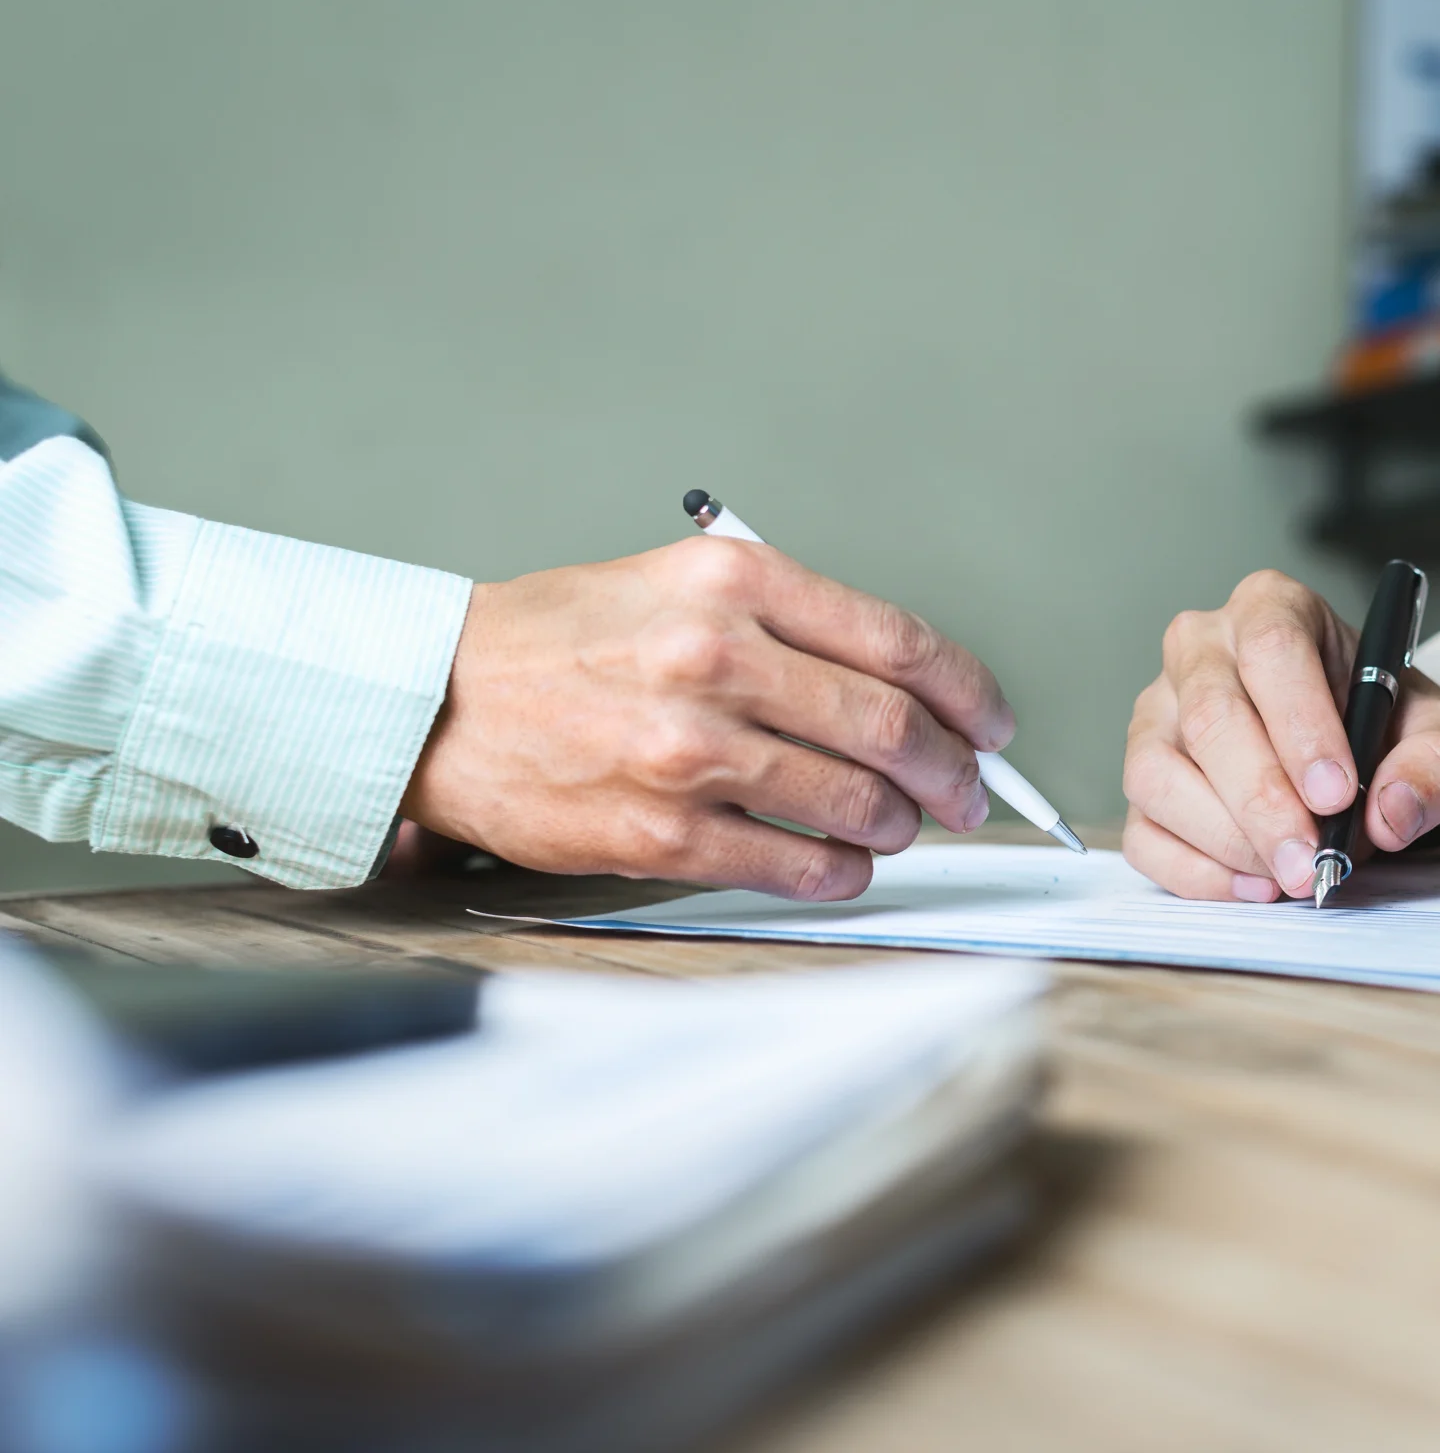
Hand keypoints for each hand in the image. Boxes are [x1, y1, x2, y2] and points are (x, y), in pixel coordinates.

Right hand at [401, 536, 1014, 899]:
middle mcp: (716, 657)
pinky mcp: (660, 833)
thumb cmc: (562, 641)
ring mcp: (689, 751)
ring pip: (856, 801)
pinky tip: (842, 863)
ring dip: (900, 824)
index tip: (992, 724)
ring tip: (898, 826)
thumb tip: (911, 690)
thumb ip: (792, 625)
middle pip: (895, 727)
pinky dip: (840, 871)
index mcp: (734, 581)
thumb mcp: (680, 584)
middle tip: (967, 793)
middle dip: (954, 772)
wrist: (435, 700)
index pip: (901, 642)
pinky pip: (794, 864)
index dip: (971, 694)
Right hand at [1123, 570, 1439, 900]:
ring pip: (1158, 774)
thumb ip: (1438, 763)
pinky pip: (1143, 831)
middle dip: (1262, 801)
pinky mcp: (1141, 779)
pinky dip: (1195, 872)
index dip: (1300, 724)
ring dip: (1227, 839)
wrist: (1352, 752)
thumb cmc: (1381, 724)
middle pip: (1211, 717)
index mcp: (1273, 608)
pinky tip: (1255, 884)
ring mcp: (1159, 713)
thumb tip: (1390, 812)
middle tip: (1311, 858)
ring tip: (1290, 873)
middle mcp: (1202, 649)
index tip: (1335, 793)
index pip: (1272, 650)